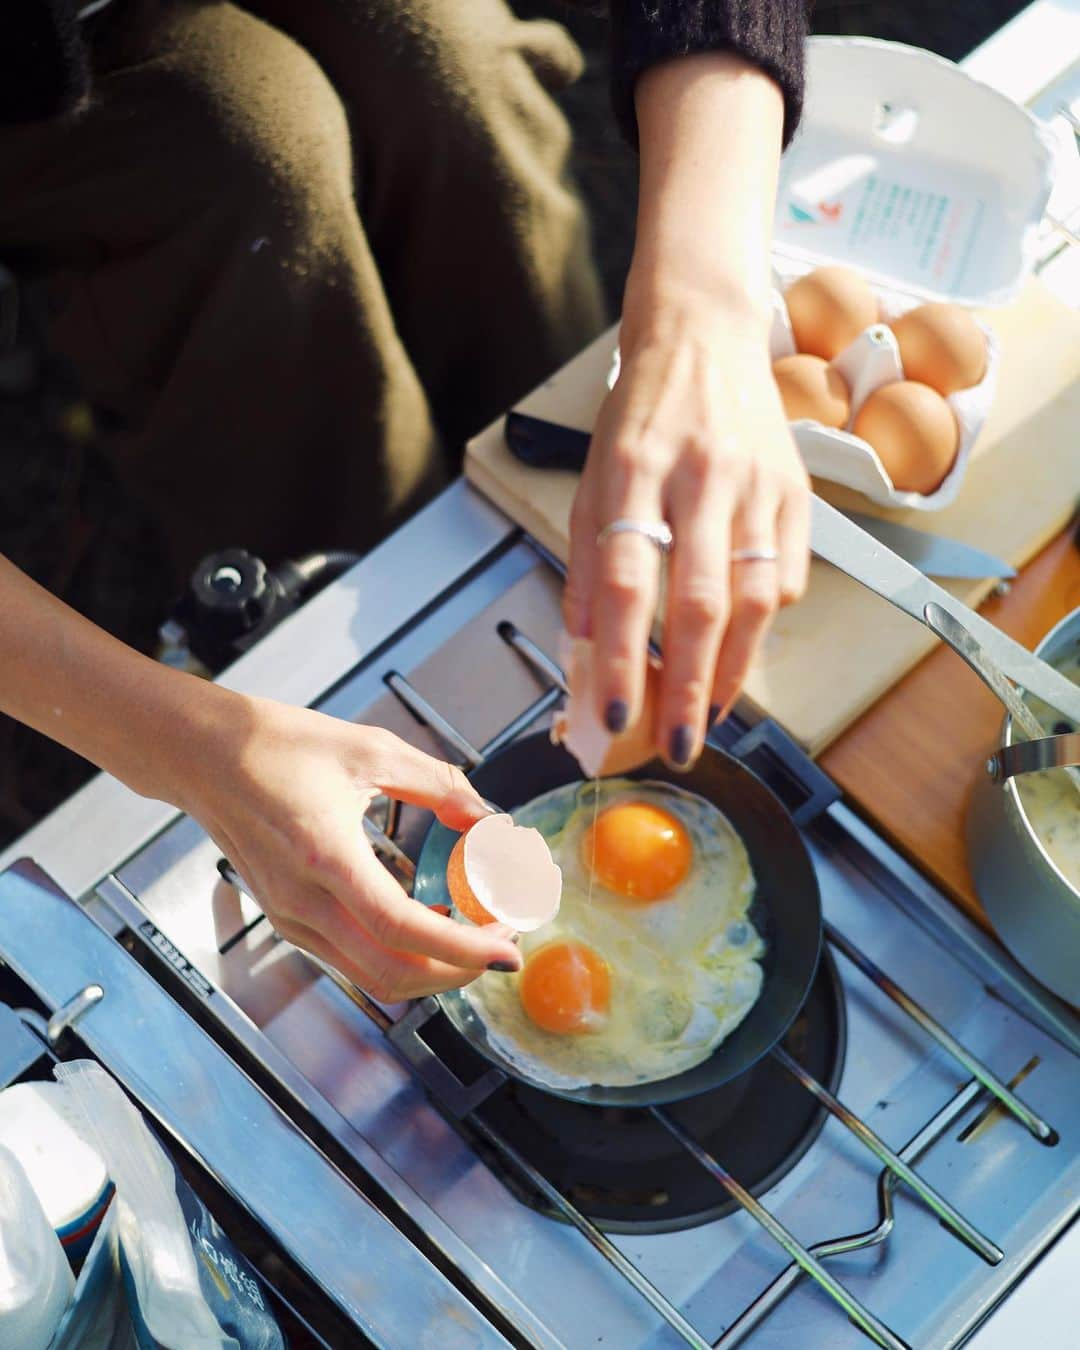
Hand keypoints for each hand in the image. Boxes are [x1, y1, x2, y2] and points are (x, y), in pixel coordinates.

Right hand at [178, 694, 521, 999]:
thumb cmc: (277, 744)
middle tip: (499, 943)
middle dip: (457, 971)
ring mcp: (289, 916)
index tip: (508, 946)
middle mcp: (302, 899)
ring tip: (472, 934)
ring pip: (371, 976)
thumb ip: (440, 784)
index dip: (463, 947)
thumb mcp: (371, 749)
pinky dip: (397, 956)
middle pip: (391, 972)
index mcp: (325, 854)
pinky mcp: (285, 918)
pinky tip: (426, 925)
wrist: (202, 755)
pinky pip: (349, 959)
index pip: (402, 929)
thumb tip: (491, 819)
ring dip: (430, 969)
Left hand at [564, 307, 809, 766]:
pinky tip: (741, 648)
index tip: (616, 714)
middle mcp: (700, 476)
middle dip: (689, 688)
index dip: (623, 657)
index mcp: (633, 471)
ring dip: (735, 671)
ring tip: (712, 714)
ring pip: (755, 599)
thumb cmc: (642, 412)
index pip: (628, 583)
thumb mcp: (592, 477)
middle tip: (678, 744)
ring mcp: (756, 483)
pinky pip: (788, 577)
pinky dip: (765, 624)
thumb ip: (588, 562)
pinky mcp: (797, 491)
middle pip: (700, 602)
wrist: (705, 336)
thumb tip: (586, 645)